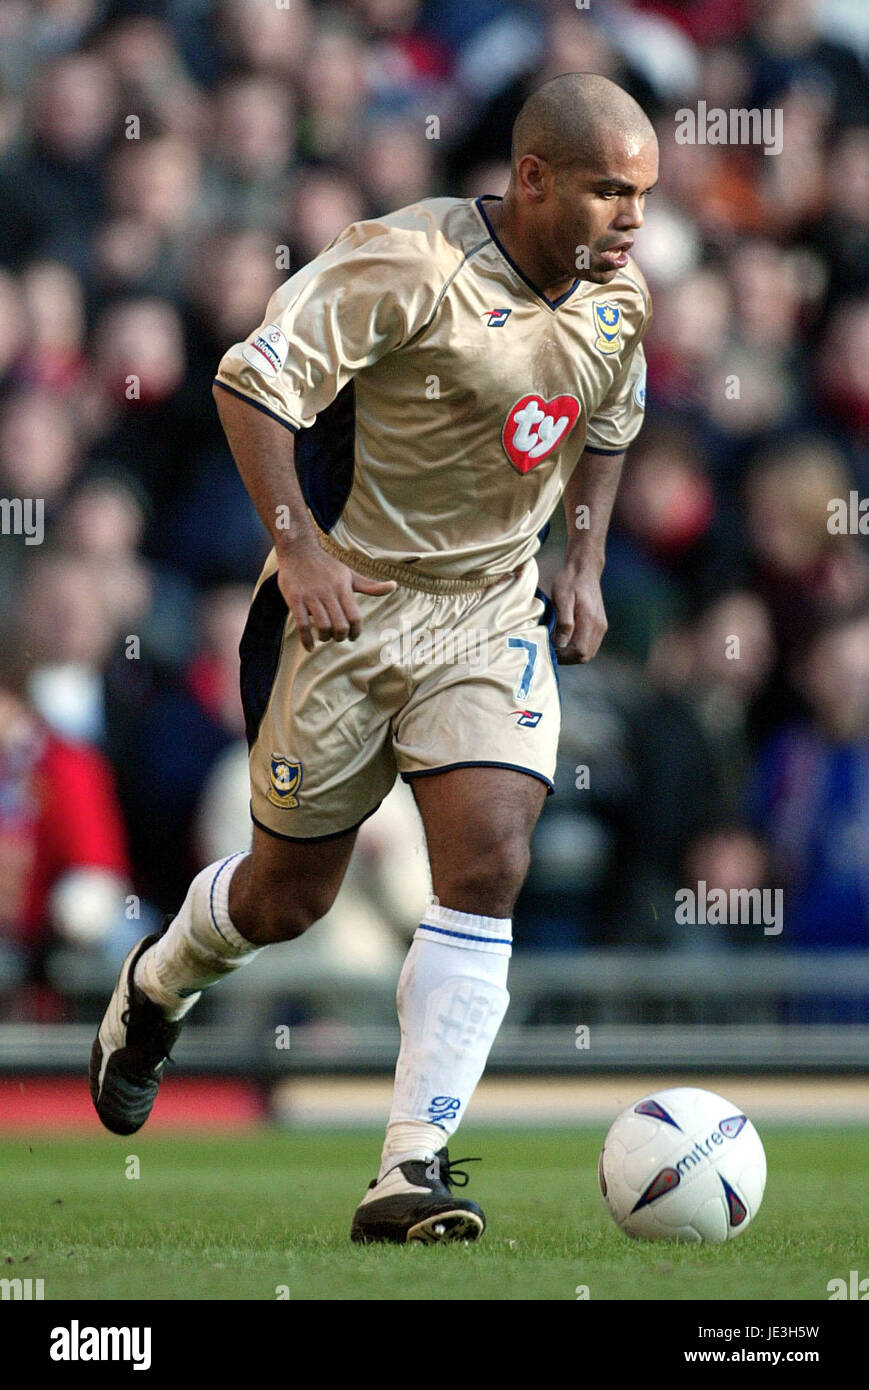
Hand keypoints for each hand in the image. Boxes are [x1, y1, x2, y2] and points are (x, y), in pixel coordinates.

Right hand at [277, 542, 395, 651]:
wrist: (299, 550)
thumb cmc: (327, 565)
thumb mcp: (349, 574)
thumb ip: (370, 585)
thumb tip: (394, 585)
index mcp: (343, 587)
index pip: (355, 616)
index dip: (356, 631)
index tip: (353, 636)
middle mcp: (328, 592)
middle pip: (340, 625)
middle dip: (340, 637)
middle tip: (338, 637)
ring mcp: (311, 596)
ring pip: (323, 626)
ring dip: (325, 638)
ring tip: (325, 637)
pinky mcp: (295, 599)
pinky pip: (302, 624)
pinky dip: (307, 640)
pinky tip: (310, 647)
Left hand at [551, 563, 607, 663]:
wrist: (584, 569)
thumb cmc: (570, 581)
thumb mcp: (562, 599)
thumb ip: (564, 622)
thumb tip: (560, 644)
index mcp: (590, 621)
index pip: (579, 651)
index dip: (564, 657)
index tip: (550, 651)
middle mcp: (599, 626)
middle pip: (585, 656)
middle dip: (568, 659)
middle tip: (552, 652)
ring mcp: (601, 626)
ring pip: (589, 652)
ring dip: (573, 655)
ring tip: (557, 648)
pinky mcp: (600, 625)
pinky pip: (590, 645)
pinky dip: (578, 648)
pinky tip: (566, 641)